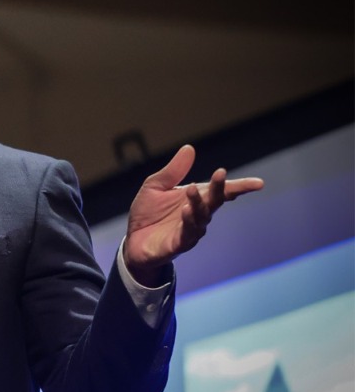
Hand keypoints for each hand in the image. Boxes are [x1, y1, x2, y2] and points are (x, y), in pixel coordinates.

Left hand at [123, 145, 263, 286]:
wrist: (132, 241)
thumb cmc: (148, 213)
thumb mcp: (155, 186)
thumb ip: (173, 171)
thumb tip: (189, 148)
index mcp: (196, 198)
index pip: (222, 191)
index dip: (240, 187)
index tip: (258, 183)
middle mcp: (198, 214)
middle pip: (214, 201)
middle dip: (219, 188)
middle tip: (220, 173)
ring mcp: (190, 230)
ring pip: (201, 216)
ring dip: (198, 203)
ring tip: (192, 189)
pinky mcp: (178, 243)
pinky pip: (187, 233)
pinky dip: (188, 222)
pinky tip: (186, 210)